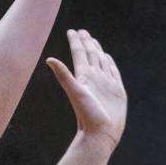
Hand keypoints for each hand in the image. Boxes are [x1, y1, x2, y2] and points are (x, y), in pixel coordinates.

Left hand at [47, 30, 126, 148]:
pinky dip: (110, 63)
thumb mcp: (75, 92)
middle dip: (86, 42)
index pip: (79, 54)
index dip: (76, 42)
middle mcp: (94, 77)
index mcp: (84, 76)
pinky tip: (107, 57)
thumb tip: (49, 59)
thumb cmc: (87, 115)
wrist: (101, 133)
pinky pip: (113, 71)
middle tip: (82, 32)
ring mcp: (106, 83)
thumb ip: (64, 75)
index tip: (71, 31)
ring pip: (101, 61)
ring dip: (97, 50)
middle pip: (90, 55)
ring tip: (93, 41)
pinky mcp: (117, 90)